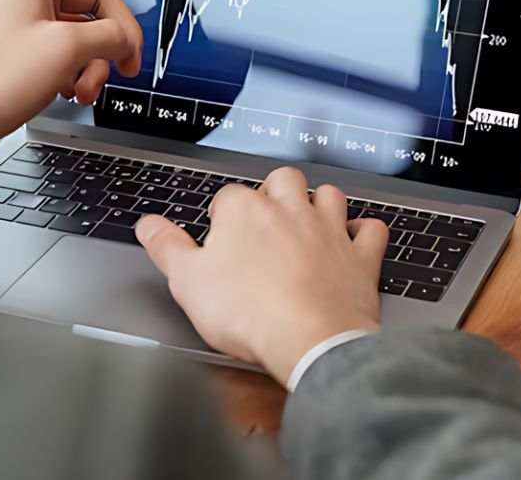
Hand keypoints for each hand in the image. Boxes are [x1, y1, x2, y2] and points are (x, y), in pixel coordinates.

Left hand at [0, 0, 141, 165]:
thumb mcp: (67, 49)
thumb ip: (109, 36)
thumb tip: (126, 39)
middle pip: (92, 1)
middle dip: (113, 36)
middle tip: (127, 63)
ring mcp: (27, 25)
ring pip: (83, 33)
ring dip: (95, 63)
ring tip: (88, 87)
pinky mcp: (25, 53)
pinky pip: (67, 53)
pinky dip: (78, 71)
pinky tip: (73, 90)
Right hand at [135, 167, 388, 386]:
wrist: (309, 340)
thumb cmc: (249, 313)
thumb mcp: (187, 282)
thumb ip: (167, 248)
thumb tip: (149, 225)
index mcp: (245, 211)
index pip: (228, 197)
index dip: (222, 217)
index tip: (220, 239)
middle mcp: (289, 209)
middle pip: (282, 180)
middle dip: (273, 193)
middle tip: (263, 221)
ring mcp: (329, 230)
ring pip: (328, 194)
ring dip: (319, 202)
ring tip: (306, 221)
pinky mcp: (360, 256)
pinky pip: (371, 229)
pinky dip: (364, 232)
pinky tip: (355, 238)